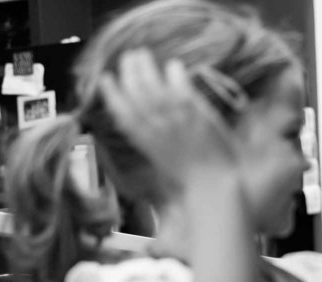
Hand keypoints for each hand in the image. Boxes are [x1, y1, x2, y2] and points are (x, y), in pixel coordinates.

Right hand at [98, 49, 237, 184]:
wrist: (214, 186)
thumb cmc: (192, 180)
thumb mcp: (163, 163)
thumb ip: (152, 143)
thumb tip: (145, 127)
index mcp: (143, 141)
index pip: (120, 111)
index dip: (111, 93)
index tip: (107, 78)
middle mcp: (154, 126)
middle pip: (134, 91)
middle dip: (128, 71)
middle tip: (130, 57)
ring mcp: (173, 117)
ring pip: (151, 83)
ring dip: (145, 65)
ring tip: (143, 54)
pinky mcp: (193, 111)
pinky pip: (177, 84)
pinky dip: (173, 71)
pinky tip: (173, 65)